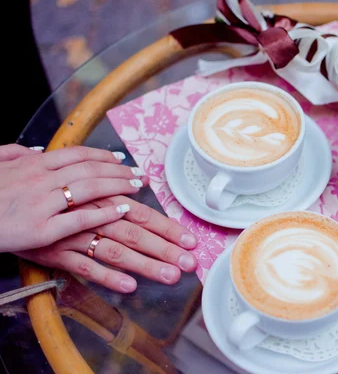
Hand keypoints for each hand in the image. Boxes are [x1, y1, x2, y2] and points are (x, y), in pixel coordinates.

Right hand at [0, 144, 147, 252]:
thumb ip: (16, 154)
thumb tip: (38, 150)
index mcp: (33, 164)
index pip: (78, 154)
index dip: (104, 156)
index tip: (123, 159)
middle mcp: (41, 179)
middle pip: (91, 169)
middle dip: (119, 171)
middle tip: (139, 175)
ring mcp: (42, 203)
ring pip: (90, 189)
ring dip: (119, 186)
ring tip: (137, 188)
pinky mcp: (42, 230)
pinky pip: (80, 218)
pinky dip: (104, 212)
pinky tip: (122, 210)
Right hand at [17, 196, 197, 292]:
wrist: (4, 200)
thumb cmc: (50, 190)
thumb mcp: (81, 184)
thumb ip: (109, 186)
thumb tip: (137, 179)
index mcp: (104, 198)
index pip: (143, 214)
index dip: (169, 228)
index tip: (191, 241)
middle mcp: (94, 215)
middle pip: (137, 233)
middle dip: (166, 249)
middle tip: (190, 263)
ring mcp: (75, 235)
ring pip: (116, 251)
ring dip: (145, 264)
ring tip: (170, 276)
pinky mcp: (56, 252)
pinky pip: (84, 266)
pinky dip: (107, 276)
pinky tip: (129, 286)